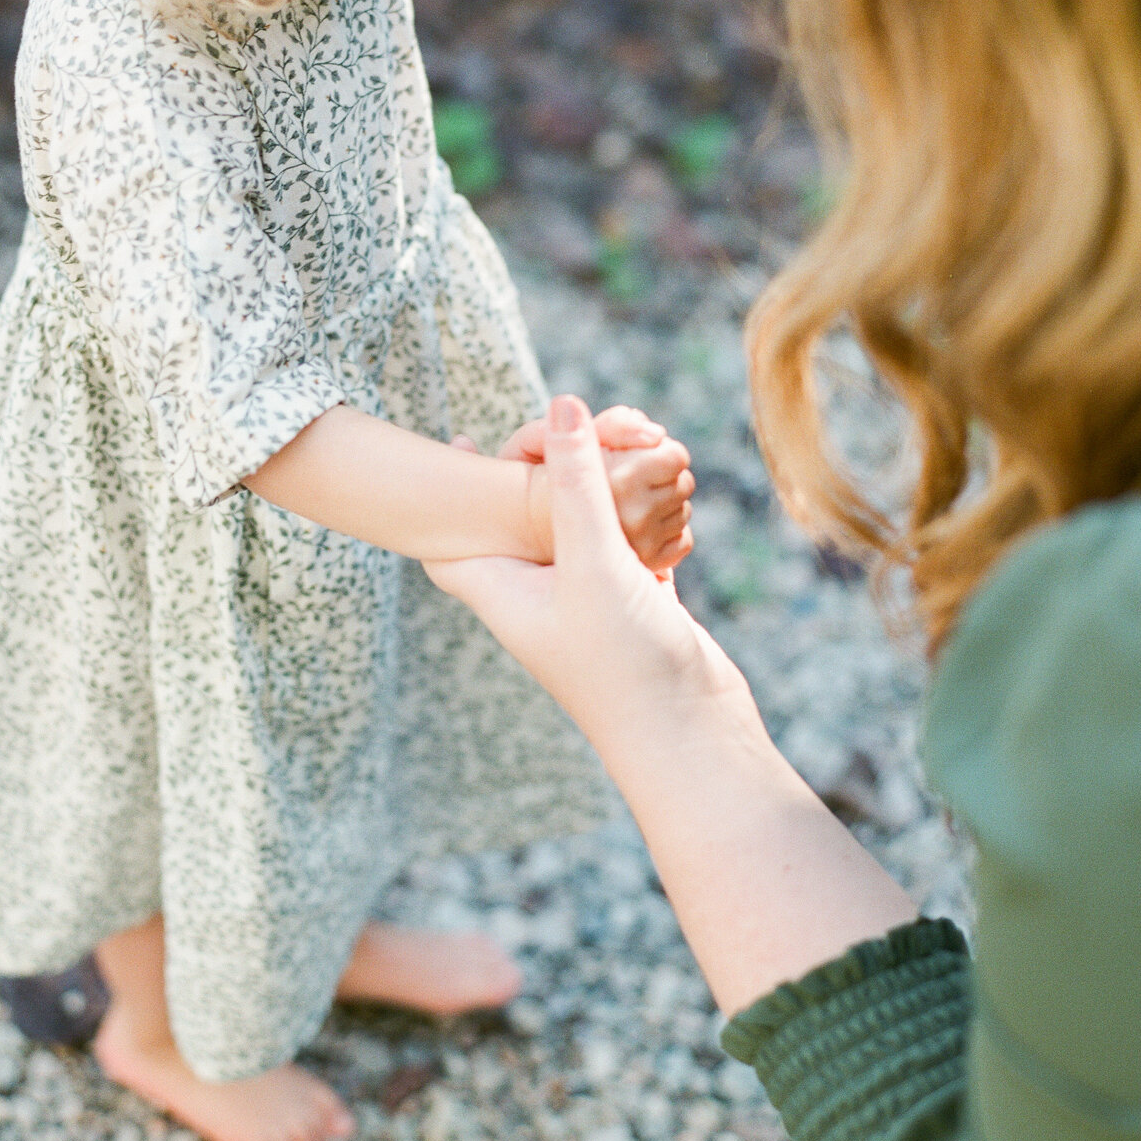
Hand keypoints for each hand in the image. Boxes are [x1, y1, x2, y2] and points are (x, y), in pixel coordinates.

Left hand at [428, 396, 744, 750]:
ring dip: (611, 473)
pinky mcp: (637, 597)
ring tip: (642, 434)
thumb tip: (561, 399)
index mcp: (504, 589)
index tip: (458, 439)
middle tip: (579, 416)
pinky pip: (631, 533)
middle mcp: (540, 592)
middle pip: (524, 509)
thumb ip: (576, 481)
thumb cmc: (626, 666)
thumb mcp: (593, 563)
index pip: (450, 539)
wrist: (694, 741)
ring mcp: (589, 596)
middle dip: (553, 458)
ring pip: (585, 514)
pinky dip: (648, 503)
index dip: (446, 490)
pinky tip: (671, 477)